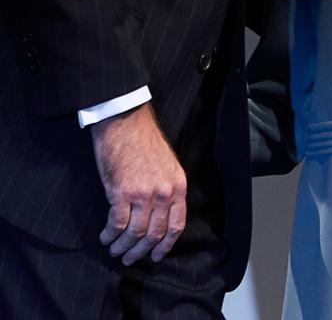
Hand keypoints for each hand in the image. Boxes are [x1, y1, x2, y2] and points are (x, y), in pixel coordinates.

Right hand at [90, 102, 186, 265]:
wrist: (125, 121)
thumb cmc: (143, 141)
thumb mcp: (167, 165)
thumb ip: (167, 190)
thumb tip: (157, 218)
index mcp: (178, 186)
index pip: (176, 225)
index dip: (165, 246)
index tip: (156, 256)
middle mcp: (163, 192)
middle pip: (154, 234)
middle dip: (141, 252)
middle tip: (129, 259)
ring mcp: (143, 193)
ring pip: (135, 234)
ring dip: (123, 247)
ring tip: (114, 250)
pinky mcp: (121, 193)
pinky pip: (116, 224)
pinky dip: (110, 235)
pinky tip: (105, 236)